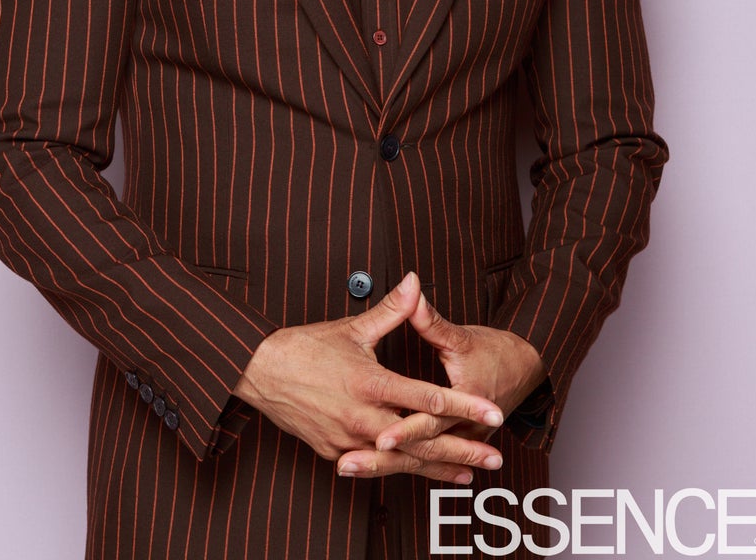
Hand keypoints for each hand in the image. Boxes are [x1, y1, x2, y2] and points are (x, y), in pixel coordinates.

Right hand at [234, 273, 504, 482]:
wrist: (261, 372)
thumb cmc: (307, 346)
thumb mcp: (353, 326)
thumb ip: (392, 309)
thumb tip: (414, 281)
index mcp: (371, 383)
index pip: (427, 398)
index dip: (464, 406)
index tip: (493, 412)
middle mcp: (362, 417)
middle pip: (421, 441)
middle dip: (462, 451)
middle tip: (495, 458)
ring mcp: (348, 440)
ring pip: (400, 461)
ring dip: (437, 469)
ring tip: (468, 475)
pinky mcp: (334, 453)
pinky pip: (374, 464)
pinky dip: (401, 469)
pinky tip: (423, 473)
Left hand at [367, 290, 547, 459]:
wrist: (527, 368)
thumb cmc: (496, 351)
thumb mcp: (462, 336)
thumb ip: (431, 320)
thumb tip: (410, 292)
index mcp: (467, 401)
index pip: (430, 420)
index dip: (404, 429)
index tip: (379, 438)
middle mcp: (465, 428)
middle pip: (418, 448)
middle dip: (383, 459)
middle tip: (349, 463)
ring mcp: (462, 439)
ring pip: (418, 459)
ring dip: (385, 466)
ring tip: (350, 468)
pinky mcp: (456, 441)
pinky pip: (425, 458)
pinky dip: (400, 464)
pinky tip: (371, 468)